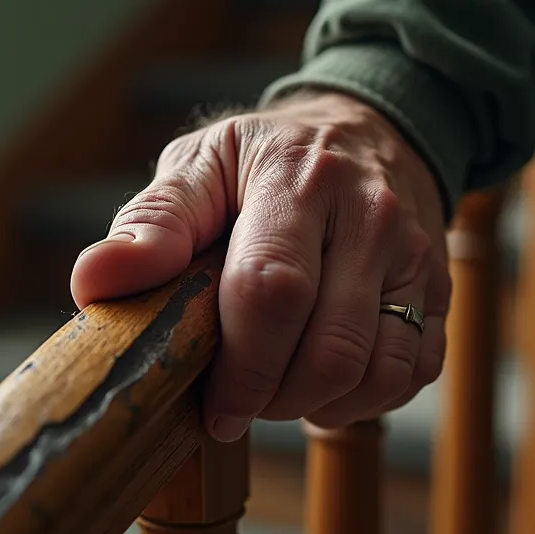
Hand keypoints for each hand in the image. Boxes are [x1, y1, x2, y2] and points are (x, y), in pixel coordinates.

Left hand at [70, 92, 450, 441]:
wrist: (371, 127)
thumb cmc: (268, 158)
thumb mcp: (202, 164)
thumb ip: (152, 223)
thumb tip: (95, 282)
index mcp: (300, 179)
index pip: (272, 290)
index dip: (239, 367)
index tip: (210, 406)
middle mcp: (372, 217)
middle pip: (329, 348)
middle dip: (273, 398)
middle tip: (237, 402)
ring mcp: (416, 257)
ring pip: (376, 373)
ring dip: (318, 406)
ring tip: (277, 390)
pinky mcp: (439, 292)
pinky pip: (410, 374)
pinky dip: (363, 400)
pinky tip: (324, 381)